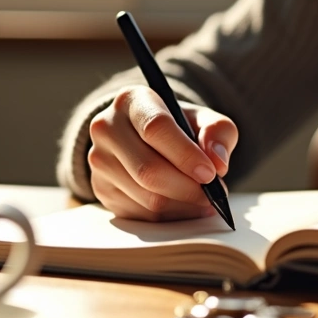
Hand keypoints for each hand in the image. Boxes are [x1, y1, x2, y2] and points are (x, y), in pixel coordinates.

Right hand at [87, 86, 237, 220]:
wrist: (144, 138)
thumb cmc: (178, 127)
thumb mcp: (203, 119)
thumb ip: (218, 132)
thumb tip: (217, 163)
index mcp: (131, 101)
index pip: (155, 128)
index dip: (185, 155)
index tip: (210, 173)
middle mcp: (107, 128)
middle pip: (148, 169)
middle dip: (188, 188)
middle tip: (213, 193)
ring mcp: (99, 161)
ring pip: (147, 197)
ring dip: (183, 205)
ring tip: (204, 200)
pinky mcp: (101, 189)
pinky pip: (142, 214)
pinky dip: (170, 216)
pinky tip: (185, 206)